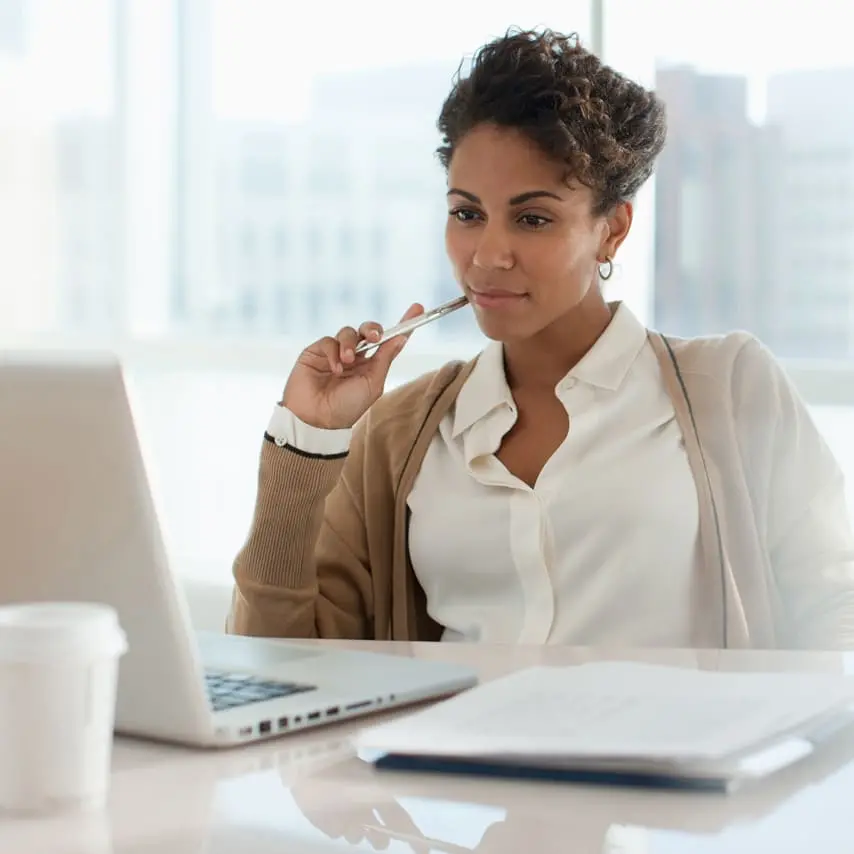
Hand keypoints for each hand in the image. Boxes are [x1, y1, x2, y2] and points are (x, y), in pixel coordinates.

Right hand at [281, 303, 423, 429]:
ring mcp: (336, 353)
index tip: (418, 309)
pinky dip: (334, 352)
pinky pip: (329, 341)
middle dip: (372, 328)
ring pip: (348, 332)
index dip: (404, 325)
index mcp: (372, 365)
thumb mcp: (372, 384)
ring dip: (350, 344)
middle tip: (374, 336)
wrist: (317, 419)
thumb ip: (385, 359)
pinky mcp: (316, 352)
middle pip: (368, 330)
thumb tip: (401, 337)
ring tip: (347, 361)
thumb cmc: (347, 407)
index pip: (389, 341)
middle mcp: (356, 357)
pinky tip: (335, 368)